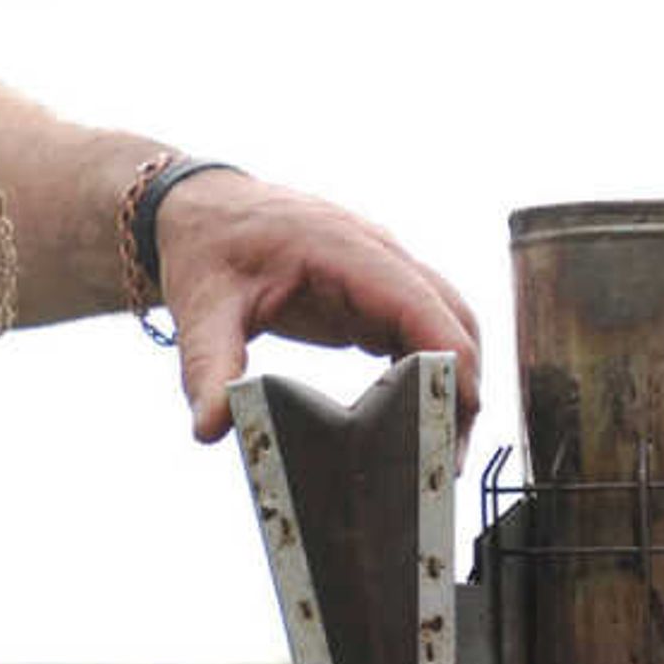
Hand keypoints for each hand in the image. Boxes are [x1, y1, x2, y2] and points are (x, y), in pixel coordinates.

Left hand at [151, 173, 482, 444]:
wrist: (202, 210)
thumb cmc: (206, 247)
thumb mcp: (201, 307)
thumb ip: (209, 366)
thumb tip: (211, 428)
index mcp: (341, 247)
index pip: (418, 300)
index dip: (450, 355)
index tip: (462, 410)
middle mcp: (375, 253)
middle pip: (450, 313)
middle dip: (463, 380)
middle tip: (449, 453)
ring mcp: (380, 270)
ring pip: (446, 319)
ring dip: (455, 376)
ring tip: (441, 446)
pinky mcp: (373, 291)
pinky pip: (420, 327)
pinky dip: (431, 369)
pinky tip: (418, 417)